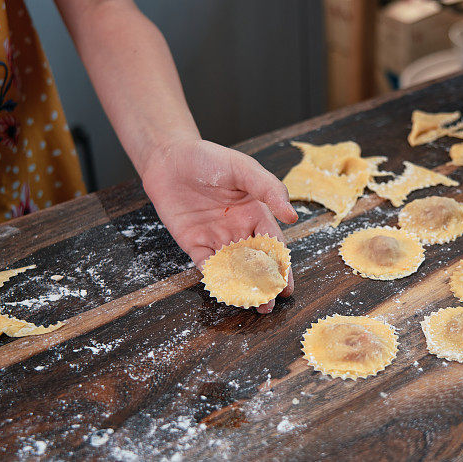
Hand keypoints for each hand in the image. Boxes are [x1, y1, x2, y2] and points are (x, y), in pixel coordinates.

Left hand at [140, 138, 297, 312]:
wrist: (169, 157)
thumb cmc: (210, 158)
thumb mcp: (244, 169)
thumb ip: (269, 189)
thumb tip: (293, 216)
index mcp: (255, 213)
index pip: (272, 245)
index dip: (280, 266)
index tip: (286, 285)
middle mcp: (238, 229)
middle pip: (255, 262)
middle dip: (264, 284)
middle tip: (270, 304)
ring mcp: (216, 238)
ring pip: (233, 268)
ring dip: (242, 287)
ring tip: (251, 305)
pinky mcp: (193, 243)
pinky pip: (206, 266)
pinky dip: (215, 280)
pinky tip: (224, 293)